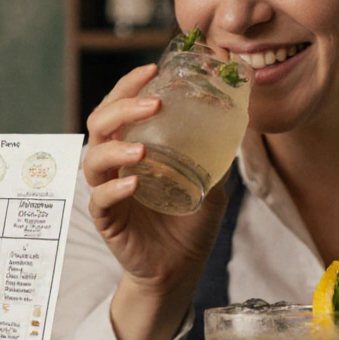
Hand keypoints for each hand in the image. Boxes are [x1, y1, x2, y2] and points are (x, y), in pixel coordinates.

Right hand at [84, 64, 229, 339]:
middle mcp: (115, 166)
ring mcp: (108, 192)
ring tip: (141, 150)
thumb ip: (217, 154)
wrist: (180, 269)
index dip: (128, 85)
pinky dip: (114, 189)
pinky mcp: (107, 221)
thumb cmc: (188, 224)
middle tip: (152, 102)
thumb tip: (244, 117)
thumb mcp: (210, 182)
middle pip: (99, 124)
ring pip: (94, 160)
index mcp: (133, 148)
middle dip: (121, 107)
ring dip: (115, 148)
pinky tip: (132, 184)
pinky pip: (101, 200)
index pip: (119, 107)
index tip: (152, 69)